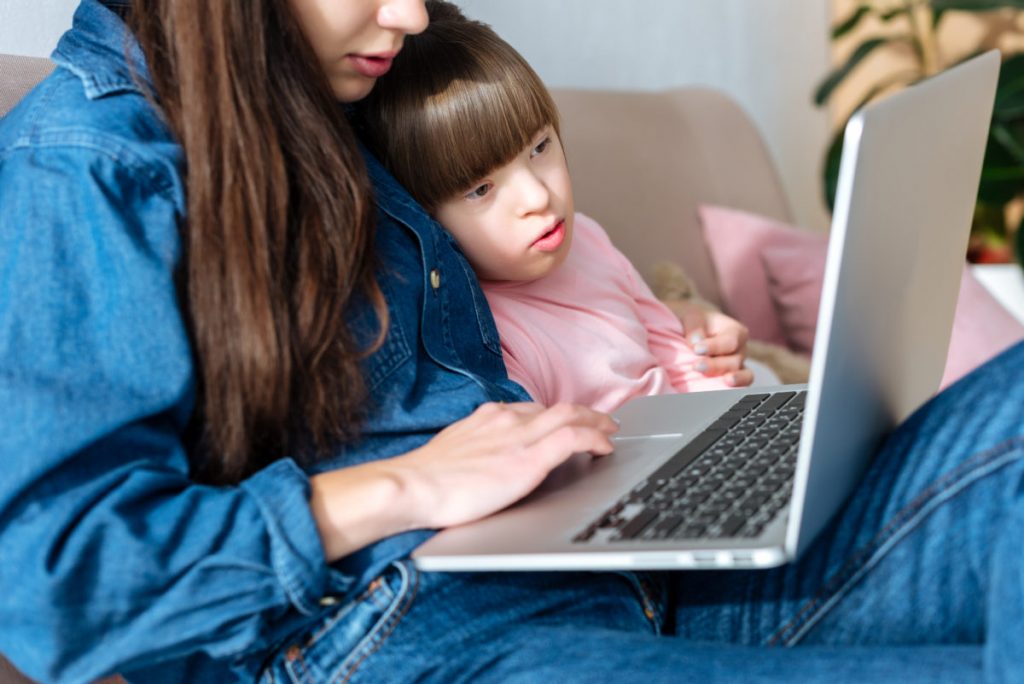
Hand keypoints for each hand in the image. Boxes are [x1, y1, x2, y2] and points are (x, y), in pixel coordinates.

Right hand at [392, 402, 617, 529]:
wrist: (411, 486)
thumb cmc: (424, 481)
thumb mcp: (453, 453)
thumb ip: (476, 449)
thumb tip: (485, 462)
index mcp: (486, 417)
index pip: (530, 409)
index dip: (554, 414)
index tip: (565, 420)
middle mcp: (505, 418)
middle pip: (555, 408)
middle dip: (583, 413)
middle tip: (601, 421)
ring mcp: (519, 436)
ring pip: (571, 416)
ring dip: (596, 422)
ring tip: (611, 432)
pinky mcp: (529, 459)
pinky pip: (573, 438)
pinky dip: (594, 438)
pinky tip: (605, 448)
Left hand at [662, 298, 752, 386]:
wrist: (694, 334)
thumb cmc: (696, 324)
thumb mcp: (693, 318)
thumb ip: (695, 328)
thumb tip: (696, 342)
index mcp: (735, 331)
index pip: (730, 341)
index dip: (714, 346)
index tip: (697, 349)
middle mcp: (741, 350)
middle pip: (734, 361)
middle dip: (715, 365)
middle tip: (696, 367)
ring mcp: (739, 366)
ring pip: (744, 375)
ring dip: (730, 379)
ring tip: (722, 382)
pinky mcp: (735, 380)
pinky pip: (743, 387)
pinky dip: (737, 389)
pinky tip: (725, 390)